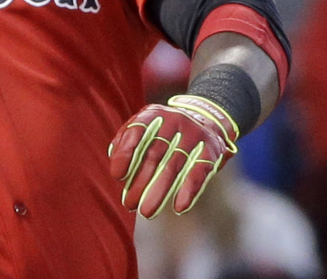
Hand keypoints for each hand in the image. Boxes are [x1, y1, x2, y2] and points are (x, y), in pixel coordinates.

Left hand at [108, 95, 237, 217]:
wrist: (205, 119)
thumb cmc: (164, 129)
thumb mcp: (144, 125)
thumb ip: (126, 139)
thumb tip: (115, 162)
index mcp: (153, 114)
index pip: (135, 132)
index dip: (125, 155)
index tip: (117, 177)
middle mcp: (173, 121)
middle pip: (153, 155)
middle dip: (139, 183)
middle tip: (129, 204)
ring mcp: (194, 135)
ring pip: (173, 167)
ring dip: (159, 192)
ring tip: (147, 212)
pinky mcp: (211, 150)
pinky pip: (198, 173)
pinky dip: (188, 191)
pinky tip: (178, 207)